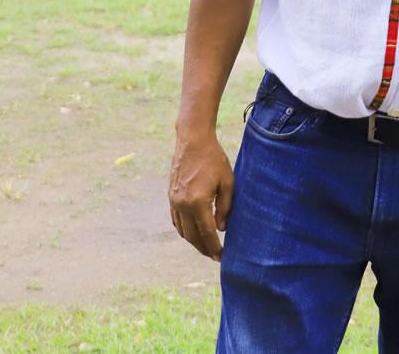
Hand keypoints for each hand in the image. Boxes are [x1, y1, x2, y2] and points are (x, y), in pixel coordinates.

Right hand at [168, 130, 233, 260]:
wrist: (193, 141)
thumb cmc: (214, 159)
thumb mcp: (227, 182)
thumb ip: (225, 207)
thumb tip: (221, 229)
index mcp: (198, 202)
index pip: (207, 233)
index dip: (214, 247)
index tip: (221, 257)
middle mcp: (183, 204)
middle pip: (192, 236)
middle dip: (204, 249)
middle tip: (214, 256)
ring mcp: (174, 200)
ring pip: (182, 230)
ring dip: (193, 241)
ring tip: (205, 246)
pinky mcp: (171, 196)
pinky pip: (176, 220)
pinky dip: (184, 230)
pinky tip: (193, 232)